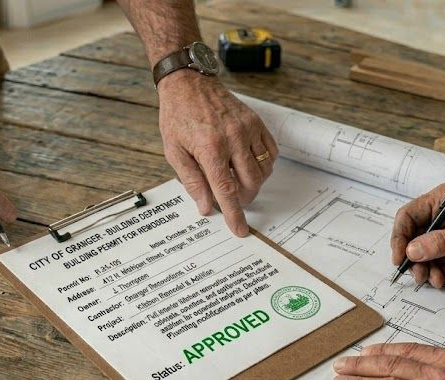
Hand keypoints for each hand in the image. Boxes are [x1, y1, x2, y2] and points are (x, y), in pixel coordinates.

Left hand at [157, 71, 277, 236]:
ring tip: (237, 179)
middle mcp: (233, 138)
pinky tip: (248, 165)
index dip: (235, 214)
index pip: (226, 190)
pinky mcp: (256, 122)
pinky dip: (264, 165)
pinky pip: (270, 152)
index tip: (241, 230)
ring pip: (263, 170)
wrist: (189, 84)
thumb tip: (206, 206)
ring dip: (254, 183)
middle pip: (251, 183)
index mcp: (210, 148)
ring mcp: (248, 129)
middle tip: (232, 199)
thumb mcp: (174, 151)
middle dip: (244, 199)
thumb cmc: (178, 117)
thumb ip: (192, 181)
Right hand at [392, 184, 444, 287]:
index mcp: (441, 201)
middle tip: (420, 276)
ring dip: (429, 270)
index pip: (408, 216)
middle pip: (413, 238)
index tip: (400, 258)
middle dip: (416, 260)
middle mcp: (441, 216)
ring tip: (439, 281)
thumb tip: (411, 251)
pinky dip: (442, 273)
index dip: (400, 238)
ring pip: (424, 254)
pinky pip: (438, 262)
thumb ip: (438, 243)